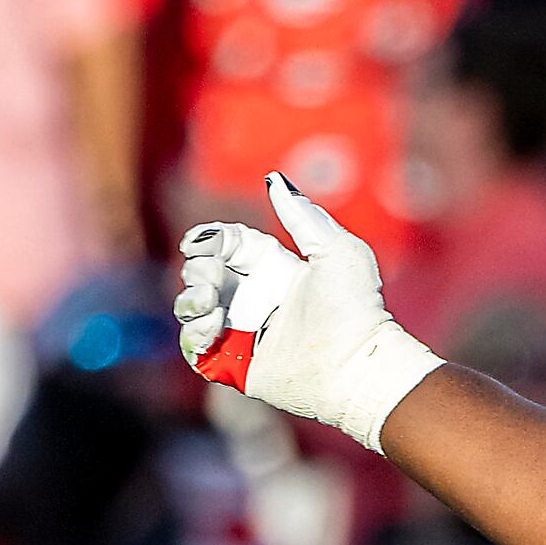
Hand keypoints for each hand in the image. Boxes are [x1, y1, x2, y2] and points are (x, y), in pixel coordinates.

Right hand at [173, 173, 441, 446]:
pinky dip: (194, 333)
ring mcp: (245, 332)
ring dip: (190, 300)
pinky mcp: (236, 364)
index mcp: (276, 268)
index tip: (198, 243)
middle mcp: (257, 299)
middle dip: (197, 270)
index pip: (227, 243)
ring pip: (192, 308)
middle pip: (202, 272)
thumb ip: (302, 214)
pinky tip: (214, 327)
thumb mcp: (336, 249)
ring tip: (211, 306)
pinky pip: (195, 346)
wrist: (355, 365)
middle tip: (211, 280)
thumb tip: (273, 179)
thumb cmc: (354, 308)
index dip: (208, 239)